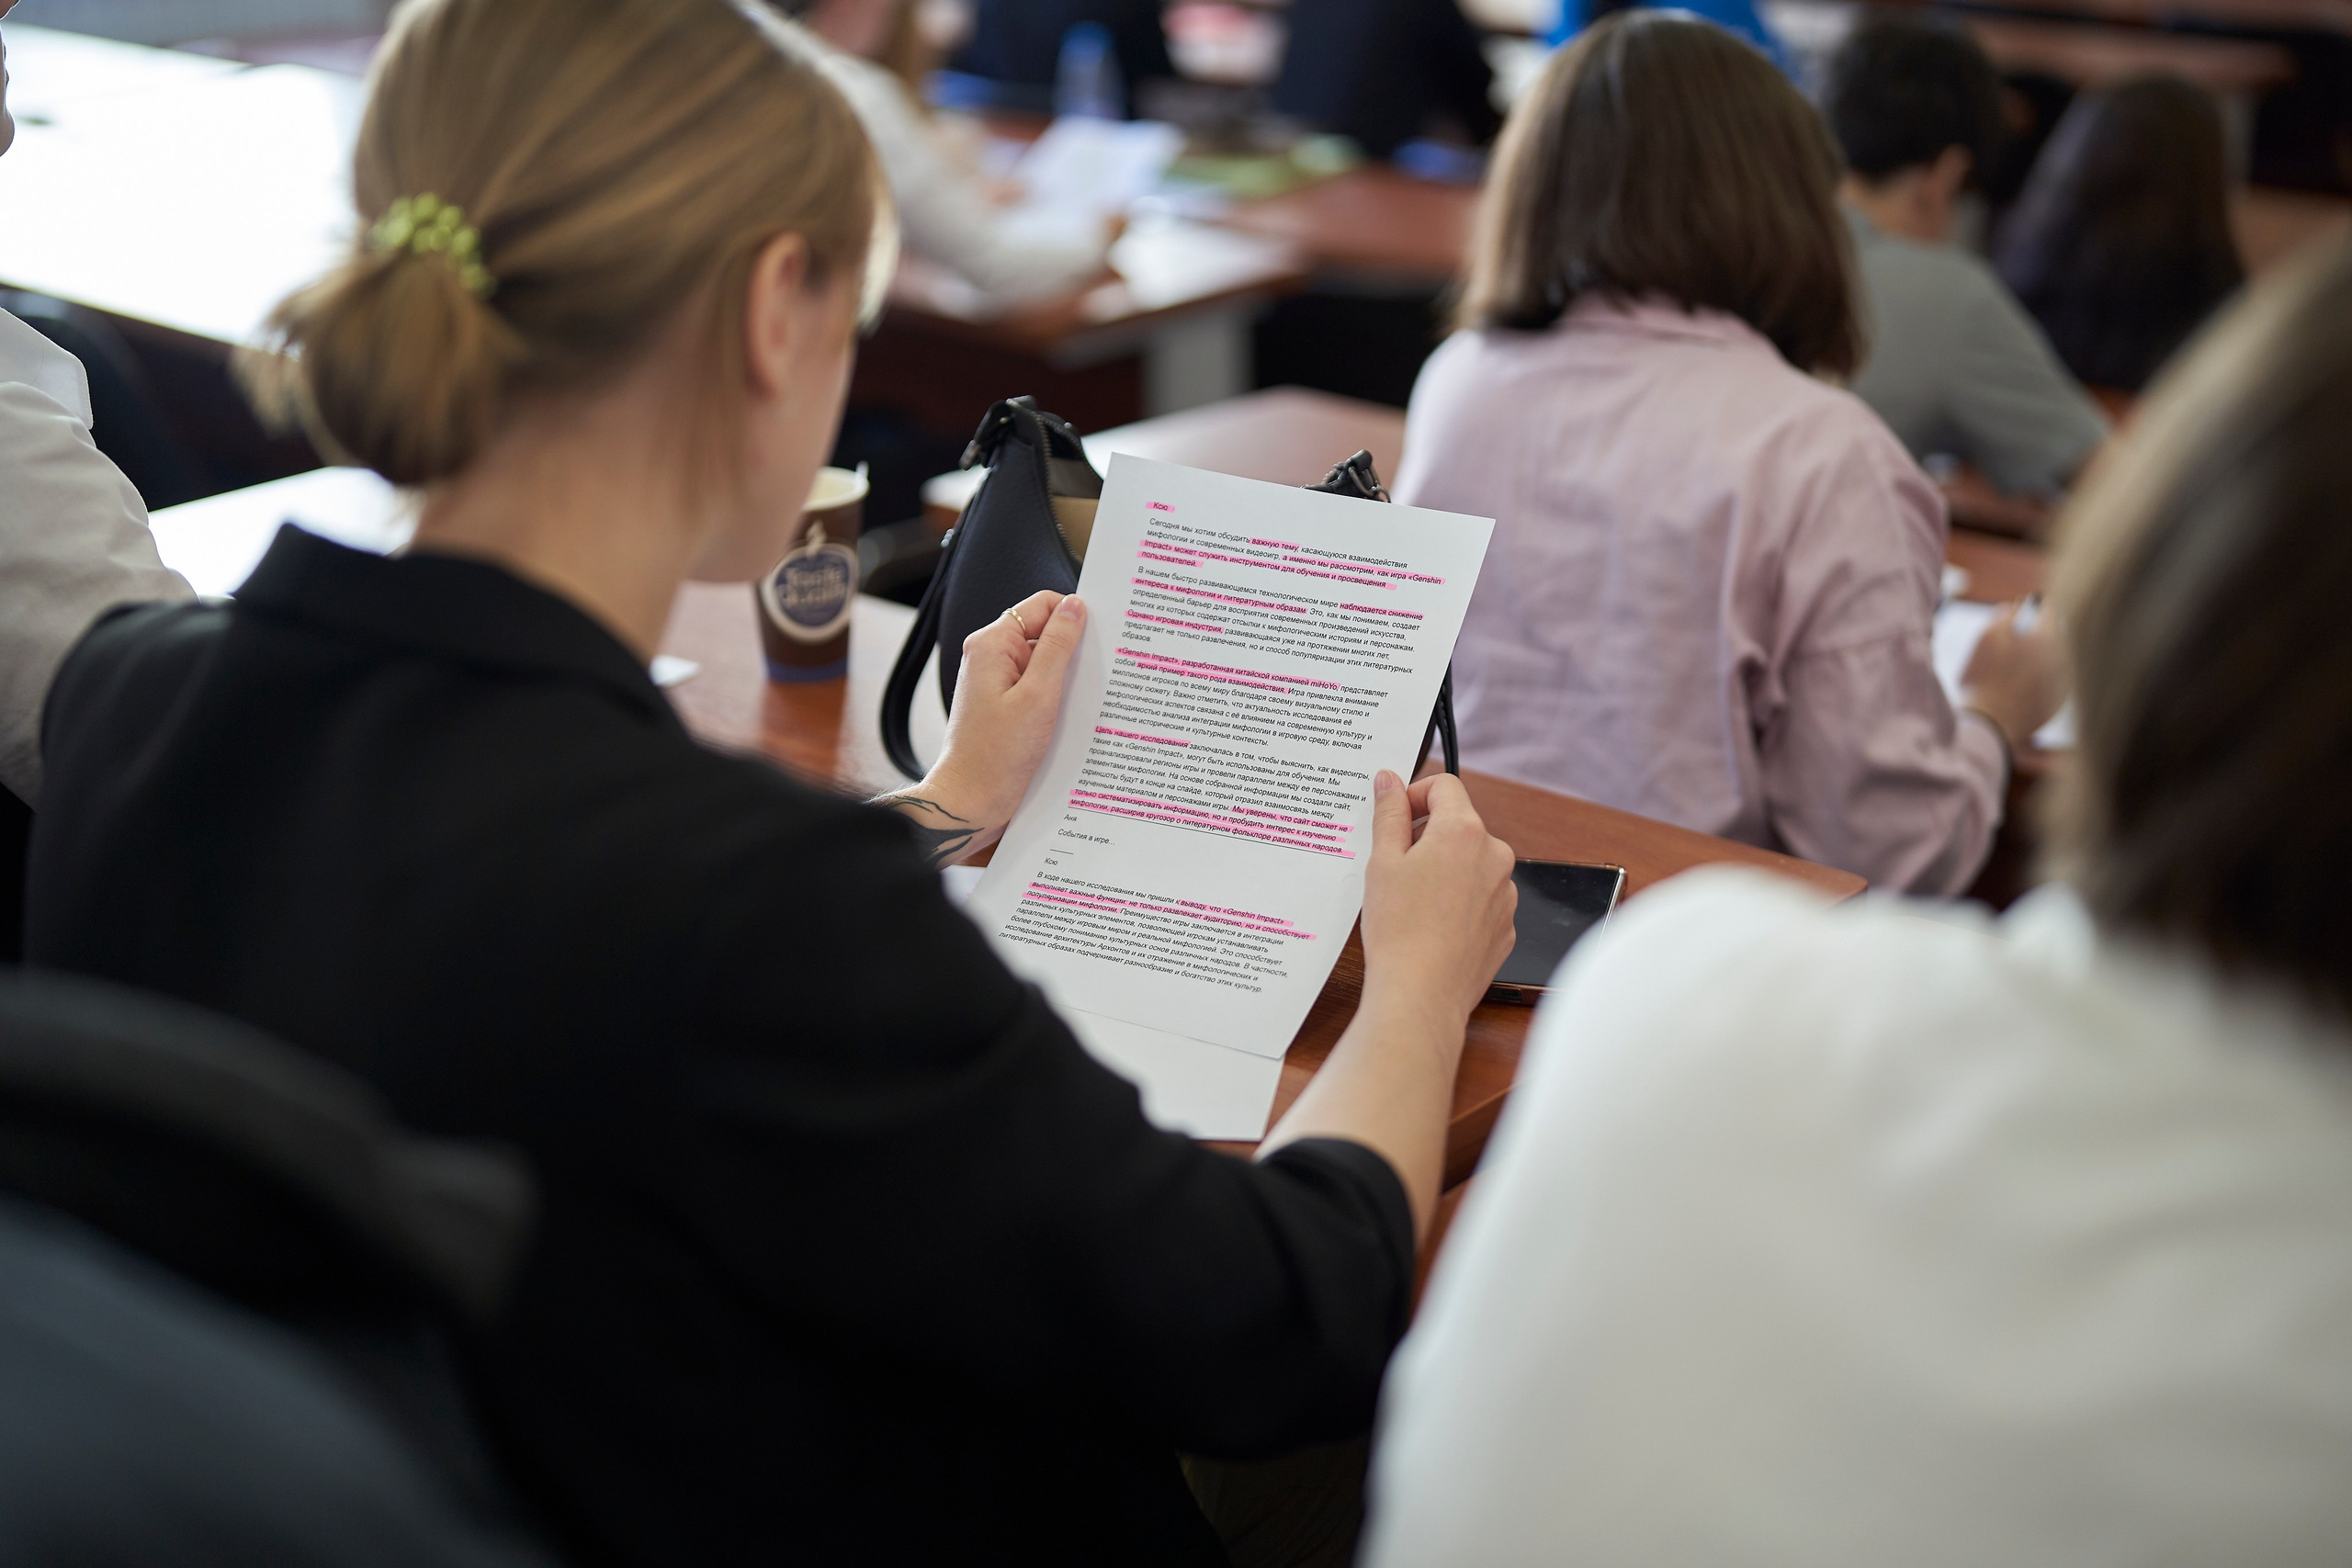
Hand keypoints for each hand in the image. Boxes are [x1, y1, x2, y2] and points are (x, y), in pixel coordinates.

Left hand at [875, 590, 1084, 864]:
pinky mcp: (1004, 707)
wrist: (971, 802)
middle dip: (1075, 649)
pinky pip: (1038, 688)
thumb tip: (1075, 607)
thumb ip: (1057, 647)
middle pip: (1044, 632)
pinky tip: (1077, 716)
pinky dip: (1058, 697)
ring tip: (1092, 698)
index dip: (1074, 615)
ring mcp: (996, 683)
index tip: (1105, 634)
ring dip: (1069, 677)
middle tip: (1106, 669)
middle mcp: (991, 657)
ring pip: (1044, 663)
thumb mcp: (1038, 696)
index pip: (1042, 605)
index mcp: (992, 644)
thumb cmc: (998, 754)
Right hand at [1357, 770, 1516, 1033]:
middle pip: (1459, 826)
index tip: (1395, 816)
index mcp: (1464, 832)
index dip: (1415, 795)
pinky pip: (1481, 900)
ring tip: (1412, 903)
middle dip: (1427, 838)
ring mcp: (1506, 894)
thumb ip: (1389, 813)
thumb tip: (1390, 781)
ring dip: (1445, 871)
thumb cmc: (1399, 930)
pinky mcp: (1505, 926)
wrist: (1422, 995)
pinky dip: (1458, 903)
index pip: (1445, 786)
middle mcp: (1495, 857)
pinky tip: (1431, 926)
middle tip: (1394, 866)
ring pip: (1472, 865)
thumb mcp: (1382, 862)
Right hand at [1961, 601, 2066, 753]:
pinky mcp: (2059, 701)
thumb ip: (2003, 616)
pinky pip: (2055, 682)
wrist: (1990, 724)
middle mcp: (2063, 658)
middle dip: (2041, 633)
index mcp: (2047, 638)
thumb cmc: (1984, 680)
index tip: (2030, 605)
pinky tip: (2022, 684)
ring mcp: (2064, 681)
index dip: (2037, 606)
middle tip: (2022, 635)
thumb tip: (2012, 608)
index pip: (2050, 612)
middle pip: (2056, 637)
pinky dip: (2043, 678)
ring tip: (2019, 664)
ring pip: (2057, 660)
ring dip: (2043, 656)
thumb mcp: (1986, 639)